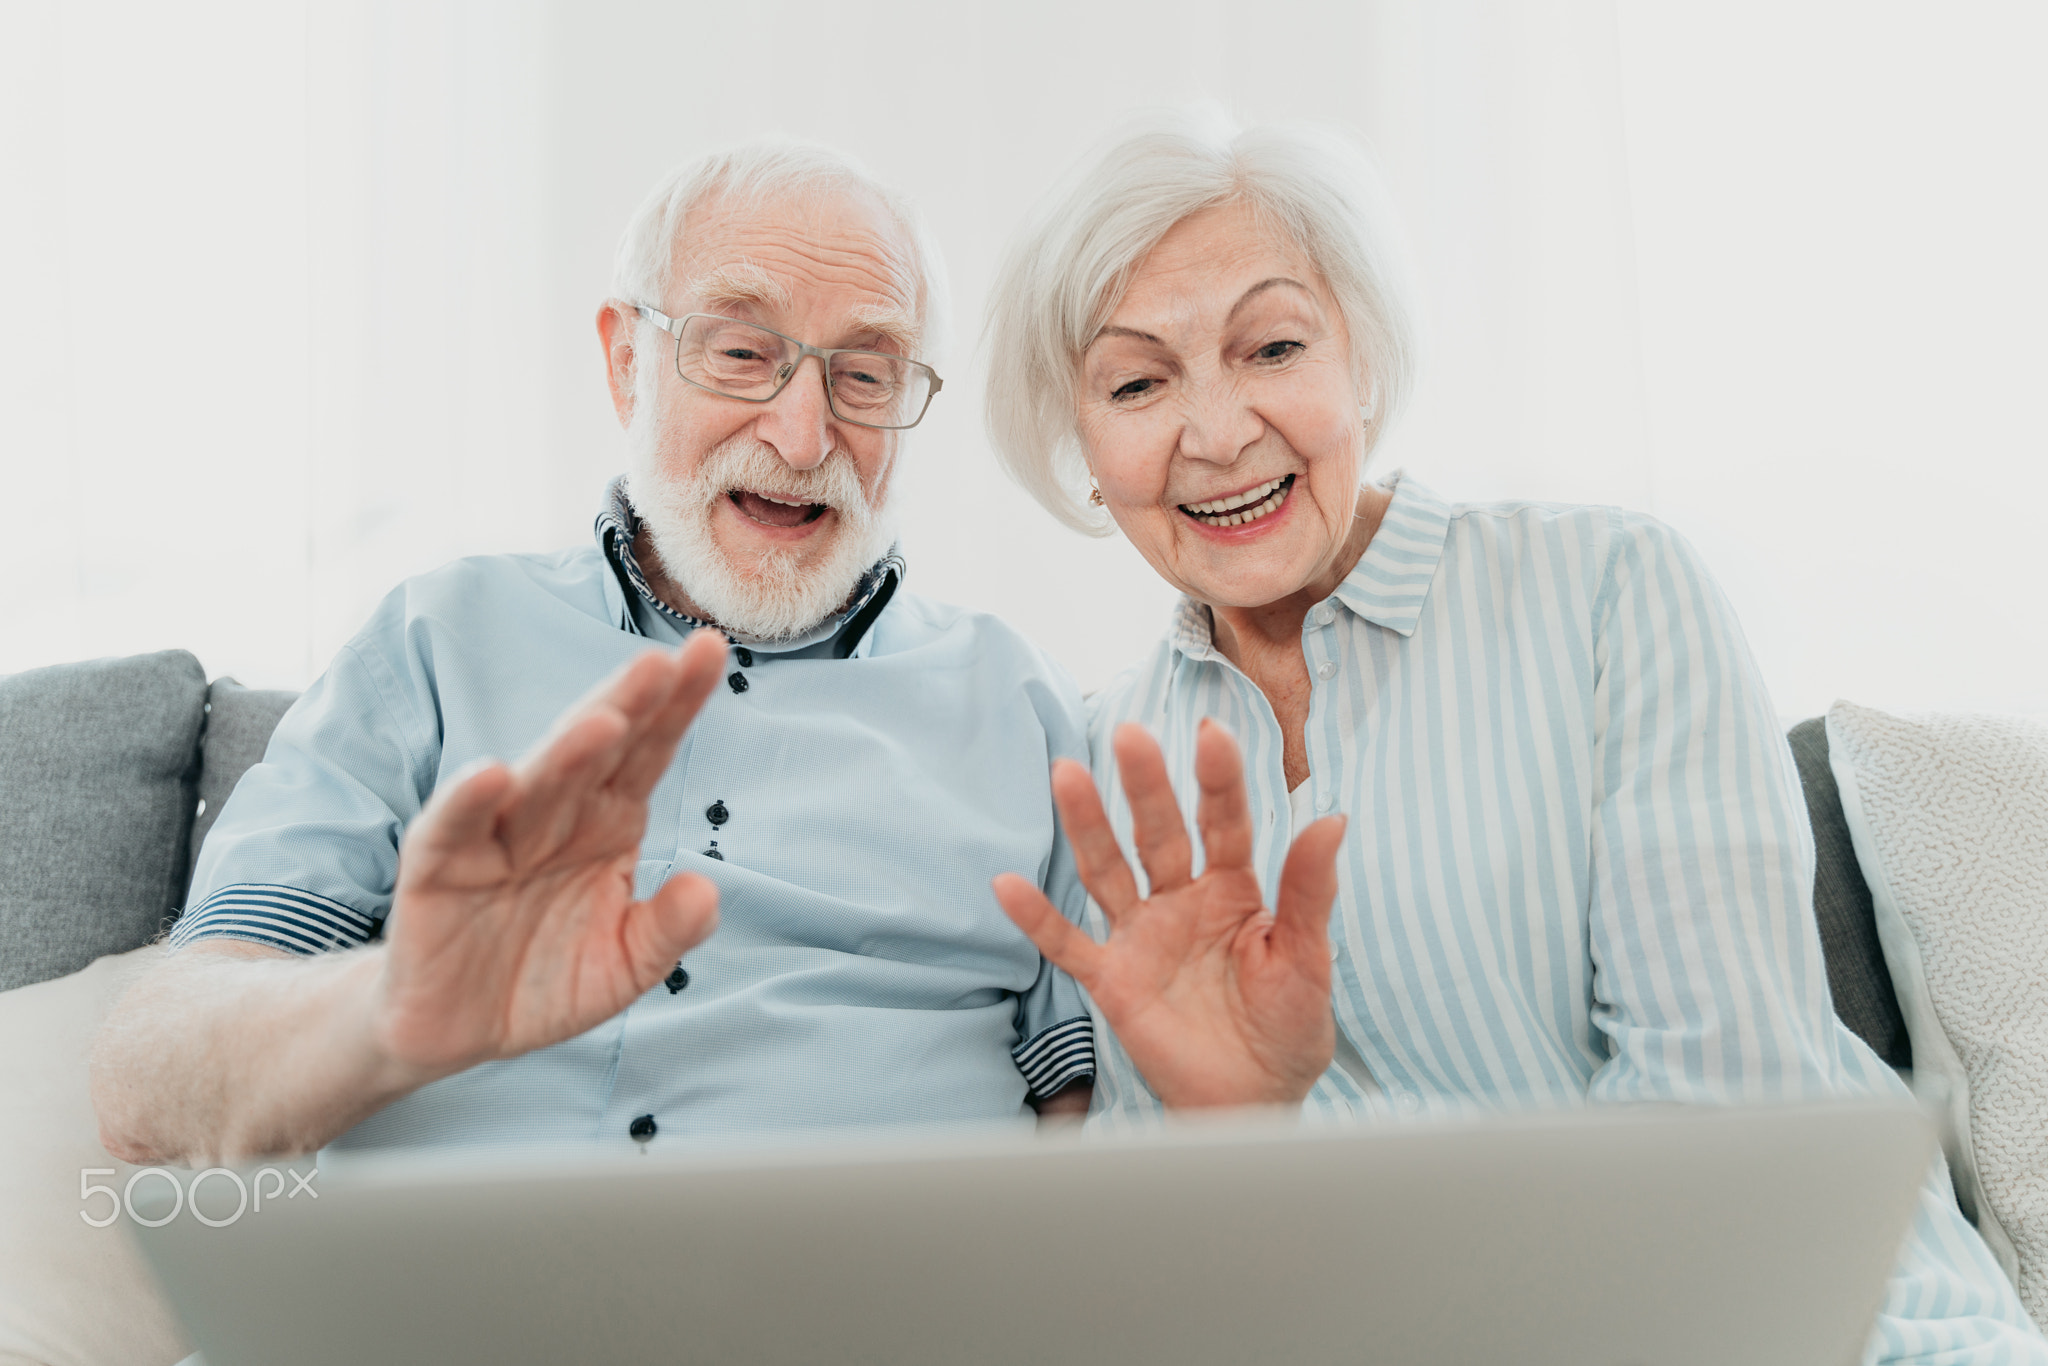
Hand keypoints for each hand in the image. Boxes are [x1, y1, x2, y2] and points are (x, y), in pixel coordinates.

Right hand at [372, 630, 727, 1077]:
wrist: (455, 1028)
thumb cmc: (546, 980)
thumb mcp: (623, 966)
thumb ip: (667, 932)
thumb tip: (707, 889)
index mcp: (609, 822)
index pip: (649, 751)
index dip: (678, 704)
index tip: (711, 650)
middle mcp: (555, 815)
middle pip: (596, 750)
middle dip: (629, 704)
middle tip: (664, 661)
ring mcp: (495, 836)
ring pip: (535, 782)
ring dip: (565, 750)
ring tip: (604, 720)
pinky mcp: (436, 869)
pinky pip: (452, 829)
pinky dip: (467, 801)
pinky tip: (493, 775)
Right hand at [993, 720, 1344, 1108]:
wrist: (1254, 1103)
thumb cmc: (1288, 1029)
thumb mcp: (1308, 959)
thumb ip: (1310, 893)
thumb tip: (1333, 820)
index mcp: (1234, 889)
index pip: (1225, 823)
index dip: (1218, 780)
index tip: (1213, 733)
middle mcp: (1182, 900)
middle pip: (1158, 834)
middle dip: (1145, 786)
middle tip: (1131, 735)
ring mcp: (1142, 936)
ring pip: (1108, 871)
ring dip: (1087, 826)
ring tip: (1066, 774)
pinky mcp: (1113, 979)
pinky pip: (1069, 945)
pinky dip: (1038, 918)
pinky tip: (1007, 885)